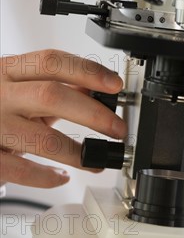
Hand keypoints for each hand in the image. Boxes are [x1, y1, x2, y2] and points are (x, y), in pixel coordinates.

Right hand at [0, 50, 126, 187]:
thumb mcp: (17, 89)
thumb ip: (53, 87)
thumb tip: (98, 90)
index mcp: (7, 71)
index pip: (52, 61)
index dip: (88, 72)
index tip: (116, 86)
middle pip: (52, 96)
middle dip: (93, 114)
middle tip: (117, 129)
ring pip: (41, 139)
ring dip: (77, 152)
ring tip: (96, 161)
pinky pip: (20, 169)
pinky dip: (46, 176)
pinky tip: (61, 175)